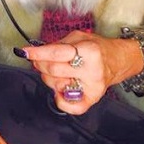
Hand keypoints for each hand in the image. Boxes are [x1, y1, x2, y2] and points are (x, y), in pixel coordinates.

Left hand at [17, 31, 143, 114]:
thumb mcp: (78, 37)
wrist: (118, 60)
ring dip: (48, 77)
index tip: (25, 52)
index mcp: (88, 51)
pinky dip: (59, 99)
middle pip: (53, 70)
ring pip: (57, 85)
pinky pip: (70, 106)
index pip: (56, 53)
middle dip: (40, 64)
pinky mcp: (93, 99)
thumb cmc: (97, 48)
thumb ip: (58, 44)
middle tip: (38, 60)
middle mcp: (92, 70)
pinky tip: (59, 89)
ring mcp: (92, 86)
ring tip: (54, 70)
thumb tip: (37, 51)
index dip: (37, 53)